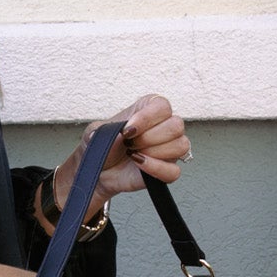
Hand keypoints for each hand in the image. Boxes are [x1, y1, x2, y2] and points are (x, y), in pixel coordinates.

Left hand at [51, 93, 192, 216]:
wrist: (100, 171)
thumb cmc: (103, 147)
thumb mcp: (96, 133)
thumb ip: (102, 130)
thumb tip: (114, 134)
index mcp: (149, 110)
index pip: (163, 106)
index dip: (146, 118)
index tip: (127, 130)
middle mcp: (164, 127)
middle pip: (176, 125)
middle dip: (149, 137)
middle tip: (129, 143)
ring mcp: (169, 149)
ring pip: (180, 146)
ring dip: (153, 152)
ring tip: (133, 154)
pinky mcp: (168, 170)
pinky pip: (174, 171)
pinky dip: (156, 168)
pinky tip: (139, 164)